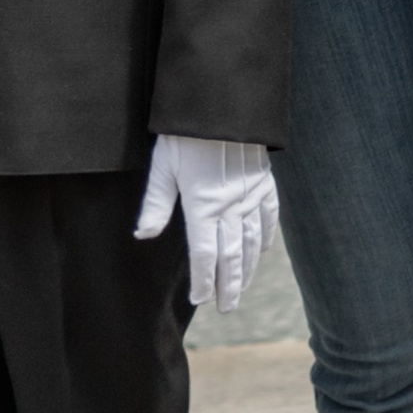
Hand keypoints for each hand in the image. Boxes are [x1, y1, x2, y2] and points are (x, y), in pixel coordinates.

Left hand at [134, 135, 279, 315]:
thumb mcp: (163, 166)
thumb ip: (156, 204)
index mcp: (203, 204)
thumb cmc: (185, 133)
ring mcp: (251, 195)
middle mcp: (231, 205)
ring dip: (247, 268)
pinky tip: (261, 251)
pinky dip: (265, 237)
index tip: (199, 298)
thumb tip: (143, 236)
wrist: (222, 103)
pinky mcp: (263, 182)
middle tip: (226, 308)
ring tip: (240, 288)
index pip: (204, 254)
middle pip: (232, 256)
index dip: (202, 280)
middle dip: (228, 286)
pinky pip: (269, 217)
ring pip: (252, 242)